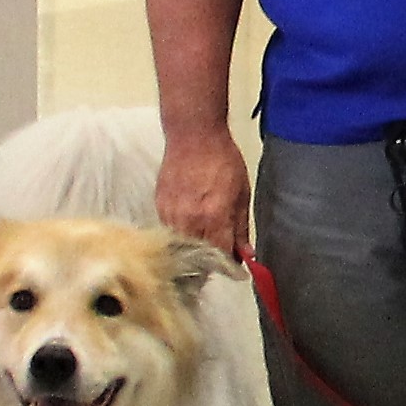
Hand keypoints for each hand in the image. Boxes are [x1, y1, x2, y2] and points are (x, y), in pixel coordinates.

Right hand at [156, 127, 250, 262]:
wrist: (193, 135)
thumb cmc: (222, 160)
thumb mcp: (241, 194)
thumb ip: (241, 228)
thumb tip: (246, 254)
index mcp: (215, 219)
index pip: (221, 259)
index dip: (229, 267)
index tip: (234, 270)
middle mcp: (190, 221)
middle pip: (197, 259)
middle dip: (208, 265)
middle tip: (216, 262)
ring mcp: (171, 215)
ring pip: (181, 247)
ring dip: (192, 250)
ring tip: (202, 244)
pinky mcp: (159, 207)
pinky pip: (170, 230)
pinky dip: (181, 233)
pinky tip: (189, 224)